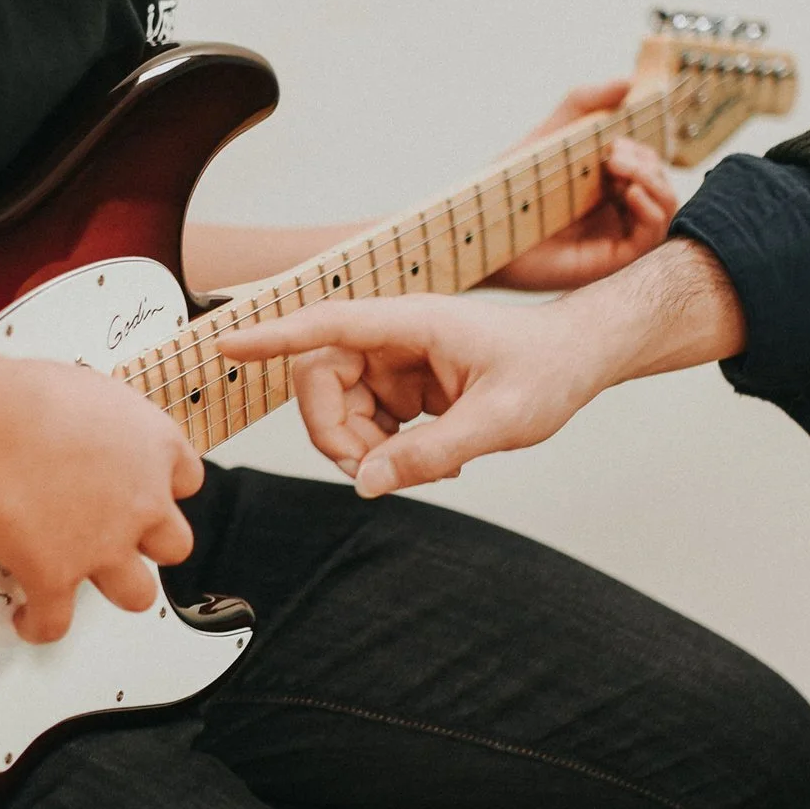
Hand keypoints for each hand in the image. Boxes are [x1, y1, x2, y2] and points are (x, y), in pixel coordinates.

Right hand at [0, 357, 203, 642]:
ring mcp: (103, 547)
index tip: (149, 485)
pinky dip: (39, 624)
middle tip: (125, 536)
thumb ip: (99, 415)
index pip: (186, 477)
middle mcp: (141, 502)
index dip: (165, 485)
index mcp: (154, 447)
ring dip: (115, 589)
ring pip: (138, 594)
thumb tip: (81, 415)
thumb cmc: (24, 395)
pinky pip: (54, 622)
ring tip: (90, 580)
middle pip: (174, 543)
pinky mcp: (55, 577)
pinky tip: (28, 618)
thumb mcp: (83, 385)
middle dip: (151, 543)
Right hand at [219, 293, 618, 495]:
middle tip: (375, 475)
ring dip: (366, 450)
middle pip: (320, 379)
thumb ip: (432, 454)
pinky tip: (436, 464)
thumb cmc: (549, 370)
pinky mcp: (406, 384)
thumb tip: (369, 484)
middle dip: (334, 434)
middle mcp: (394, 336)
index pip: (326, 324)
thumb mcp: (499, 422)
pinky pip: (370, 422)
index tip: (228, 344)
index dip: (274, 336)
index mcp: (411, 323)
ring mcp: (397, 360)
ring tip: (427, 471)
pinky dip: (389, 451)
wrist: (581, 359)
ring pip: (342, 407)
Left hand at [491, 81, 677, 290]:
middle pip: (660, 182)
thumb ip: (585, 104)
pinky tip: (629, 191)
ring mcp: (616, 236)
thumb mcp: (552, 135)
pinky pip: (653, 234)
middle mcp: (615, 212)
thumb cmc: (510, 186)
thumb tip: (629, 81)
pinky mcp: (612, 259)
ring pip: (665, 206)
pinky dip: (651, 208)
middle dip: (645, 160)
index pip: (648, 164)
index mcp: (604, 187)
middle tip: (610, 153)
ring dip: (652, 178)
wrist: (483, 229)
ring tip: (616, 165)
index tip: (611, 141)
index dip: (640, 149)